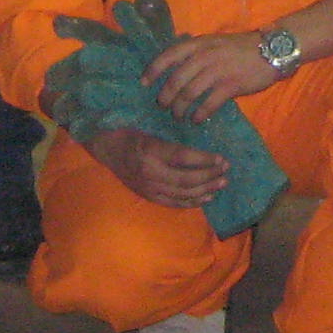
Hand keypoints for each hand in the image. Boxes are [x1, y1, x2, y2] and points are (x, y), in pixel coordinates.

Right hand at [86, 125, 231, 208]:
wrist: (106, 149)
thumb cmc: (131, 134)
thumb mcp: (151, 130)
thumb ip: (173, 140)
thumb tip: (203, 145)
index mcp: (151, 150)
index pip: (183, 158)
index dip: (205, 160)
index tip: (222, 158)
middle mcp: (149, 172)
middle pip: (186, 179)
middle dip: (209, 176)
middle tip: (226, 171)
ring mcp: (148, 187)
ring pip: (182, 194)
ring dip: (205, 190)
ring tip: (221, 183)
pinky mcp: (148, 196)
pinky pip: (173, 203)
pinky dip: (192, 202)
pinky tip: (206, 197)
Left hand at [145, 33, 280, 123]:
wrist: (271, 50)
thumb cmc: (242, 48)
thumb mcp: (215, 42)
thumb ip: (197, 52)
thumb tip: (176, 65)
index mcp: (200, 44)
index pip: (169, 55)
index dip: (153, 70)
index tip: (143, 83)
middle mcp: (205, 56)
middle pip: (176, 79)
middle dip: (166, 96)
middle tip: (163, 106)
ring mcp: (218, 71)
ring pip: (189, 94)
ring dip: (180, 108)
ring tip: (178, 116)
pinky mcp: (231, 86)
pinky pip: (208, 104)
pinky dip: (199, 114)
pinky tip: (197, 119)